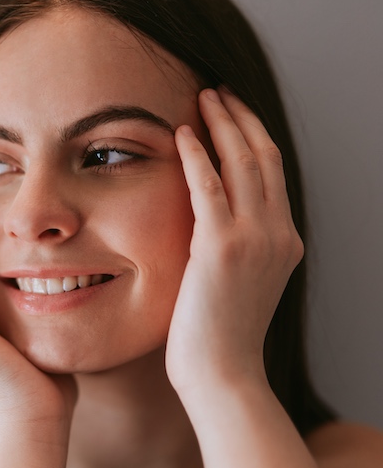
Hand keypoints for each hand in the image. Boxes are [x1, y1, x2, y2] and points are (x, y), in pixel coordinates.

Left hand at [165, 87, 303, 393]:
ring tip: (201, 98)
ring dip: (221, 124)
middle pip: (263, 157)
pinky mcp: (221, 248)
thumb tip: (214, 223)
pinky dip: (196, 156)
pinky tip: (181, 134)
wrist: (223, 375)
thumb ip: (236, 248)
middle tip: (216, 92)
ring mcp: (254, 239)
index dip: (253, 136)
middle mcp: (278, 233)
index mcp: (285, 241)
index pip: (272, 173)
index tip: (231, 113)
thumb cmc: (219, 336)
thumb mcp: (240, 284)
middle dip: (240, 118)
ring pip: (242, 162)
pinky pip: (209, 187)